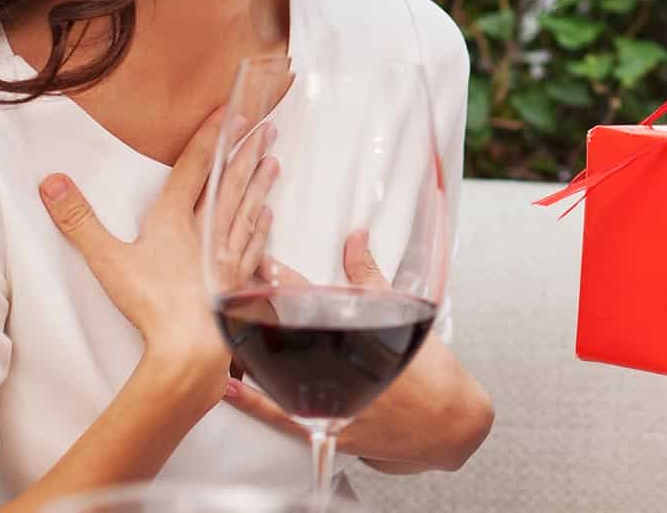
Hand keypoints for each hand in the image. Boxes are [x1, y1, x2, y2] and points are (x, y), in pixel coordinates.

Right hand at [39, 107, 277, 392]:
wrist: (191, 343)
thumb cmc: (150, 302)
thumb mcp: (106, 260)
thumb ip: (78, 221)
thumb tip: (50, 182)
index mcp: (175, 219)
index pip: (194, 167)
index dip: (211, 136)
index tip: (231, 110)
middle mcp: (206, 230)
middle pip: (229, 182)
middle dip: (246, 152)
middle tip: (266, 128)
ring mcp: (226, 254)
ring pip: (246, 208)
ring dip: (260, 183)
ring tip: (273, 161)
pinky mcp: (238, 279)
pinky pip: (253, 244)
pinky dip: (261, 227)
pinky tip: (268, 216)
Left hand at [224, 232, 495, 471]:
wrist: (448, 423)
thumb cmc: (431, 371)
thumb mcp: (404, 314)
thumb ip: (371, 276)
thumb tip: (354, 238)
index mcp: (357, 332)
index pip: (309, 296)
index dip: (278, 276)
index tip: (256, 259)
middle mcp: (339, 366)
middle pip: (283, 332)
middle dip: (254, 308)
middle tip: (228, 286)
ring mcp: (329, 399)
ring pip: (274, 372)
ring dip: (245, 348)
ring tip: (218, 328)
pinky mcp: (325, 427)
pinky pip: (278, 415)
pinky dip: (249, 401)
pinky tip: (227, 387)